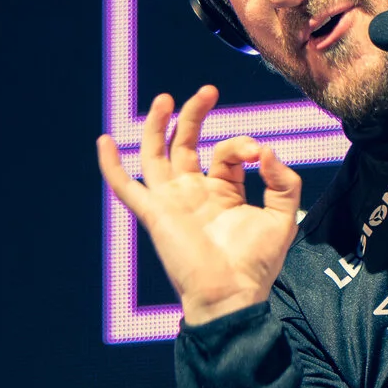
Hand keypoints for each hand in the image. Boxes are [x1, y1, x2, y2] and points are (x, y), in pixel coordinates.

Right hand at [96, 86, 303, 325]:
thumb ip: (283, 181)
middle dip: (194, 115)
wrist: (232, 295)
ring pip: (155, 156)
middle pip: (184, 144)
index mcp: (221, 193)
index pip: (225, 153)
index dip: (241, 145)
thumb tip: (267, 150)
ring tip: (167, 98)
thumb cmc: (256, 264)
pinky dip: (112, 166)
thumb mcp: (282, 217)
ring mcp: (171, 203)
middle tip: (208, 91)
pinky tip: (104, 141)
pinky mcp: (154, 215)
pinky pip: (125, 188)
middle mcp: (193, 194)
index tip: (258, 153)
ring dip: (157, 126)